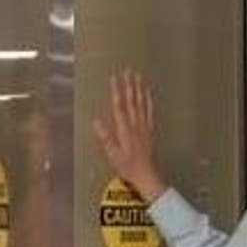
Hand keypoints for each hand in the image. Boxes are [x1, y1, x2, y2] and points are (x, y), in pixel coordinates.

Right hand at [92, 70, 166, 201]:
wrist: (146, 176)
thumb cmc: (128, 167)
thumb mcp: (113, 155)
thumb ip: (106, 138)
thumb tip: (96, 122)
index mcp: (125, 130)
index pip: (119, 106)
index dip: (117, 91)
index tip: (115, 78)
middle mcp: (136, 125)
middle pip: (132, 101)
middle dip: (129, 85)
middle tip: (128, 71)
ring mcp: (144, 127)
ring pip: (142, 103)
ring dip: (140, 89)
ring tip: (139, 77)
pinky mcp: (150, 131)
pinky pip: (149, 112)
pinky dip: (148, 101)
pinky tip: (148, 94)